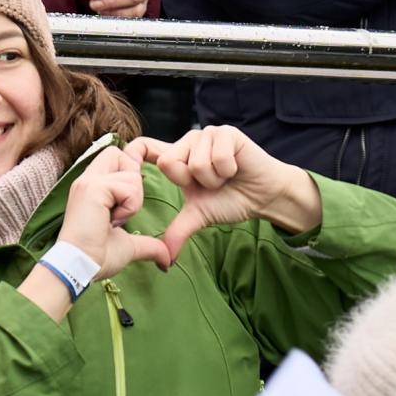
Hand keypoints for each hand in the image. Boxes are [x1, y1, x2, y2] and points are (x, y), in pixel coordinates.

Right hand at [58, 147, 170, 278]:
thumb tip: (167, 259)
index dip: (128, 172)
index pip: (114, 157)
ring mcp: (88, 182)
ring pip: (130, 171)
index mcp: (91, 187)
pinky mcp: (93, 188)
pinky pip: (129, 186)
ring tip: (117, 218)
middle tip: (125, 205)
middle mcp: (87, 179)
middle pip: (118, 153)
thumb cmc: (97, 258)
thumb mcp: (128, 246)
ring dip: (134, 198)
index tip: (127, 201)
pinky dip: (130, 205)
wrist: (81, 268)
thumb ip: (148, 244)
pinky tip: (114, 220)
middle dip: (132, 176)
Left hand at [124, 126, 321, 260]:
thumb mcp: (198, 216)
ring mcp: (207, 134)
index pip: (143, 147)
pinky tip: (236, 169)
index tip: (130, 173)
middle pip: (169, 163)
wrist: (264, 196)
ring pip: (195, 163)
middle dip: (192, 183)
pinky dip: (227, 171)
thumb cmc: (231, 200)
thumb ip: (177, 232)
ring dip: (213, 179)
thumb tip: (163, 262)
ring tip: (224, 177)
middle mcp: (188, 141)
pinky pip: (216, 158)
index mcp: (176, 157)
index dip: (132, 155)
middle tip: (210, 184)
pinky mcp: (226, 133)